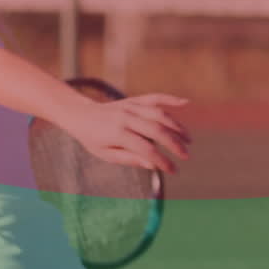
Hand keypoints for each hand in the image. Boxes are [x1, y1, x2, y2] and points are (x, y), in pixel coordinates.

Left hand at [62, 93, 191, 173]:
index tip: (174, 170)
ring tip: (188, 140)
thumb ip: (129, 159)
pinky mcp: (133, 99)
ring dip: (177, 126)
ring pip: (159, 114)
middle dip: (175, 144)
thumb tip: (153, 165)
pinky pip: (154, 97)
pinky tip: (185, 103)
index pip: (146, 148)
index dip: (162, 161)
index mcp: (118, 133)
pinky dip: (170, 99)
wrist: (81, 115)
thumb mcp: (106, 155)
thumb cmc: (93, 139)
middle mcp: (126, 117)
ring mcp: (130, 106)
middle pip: (157, 130)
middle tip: (186, 156)